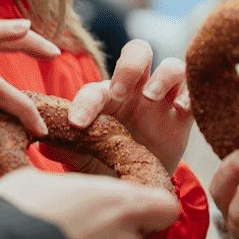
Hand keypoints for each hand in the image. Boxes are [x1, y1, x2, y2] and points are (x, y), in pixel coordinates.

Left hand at [64, 39, 190, 173]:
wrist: (138, 186)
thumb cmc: (106, 167)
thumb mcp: (84, 162)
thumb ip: (66, 149)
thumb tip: (43, 139)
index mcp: (105, 99)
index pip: (94, 89)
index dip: (84, 103)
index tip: (77, 124)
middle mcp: (135, 91)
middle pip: (137, 52)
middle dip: (129, 66)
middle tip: (120, 93)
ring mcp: (163, 99)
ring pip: (172, 65)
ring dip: (164, 76)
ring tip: (153, 97)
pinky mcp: (185, 114)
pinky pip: (195, 91)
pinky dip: (191, 93)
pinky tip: (182, 109)